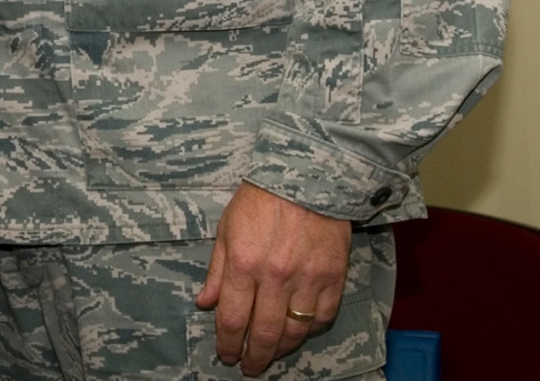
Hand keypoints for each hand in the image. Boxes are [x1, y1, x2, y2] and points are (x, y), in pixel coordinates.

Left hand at [195, 182, 351, 375]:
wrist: (307, 177)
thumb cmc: (260, 200)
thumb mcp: (226, 230)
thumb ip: (217, 271)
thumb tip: (205, 304)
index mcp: (244, 264)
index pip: (233, 320)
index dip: (228, 345)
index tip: (226, 356)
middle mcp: (276, 277)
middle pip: (264, 334)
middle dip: (254, 356)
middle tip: (249, 367)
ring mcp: (308, 280)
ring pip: (296, 332)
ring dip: (281, 350)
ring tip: (271, 355)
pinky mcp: (334, 278)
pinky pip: (323, 317)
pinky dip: (310, 330)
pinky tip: (299, 332)